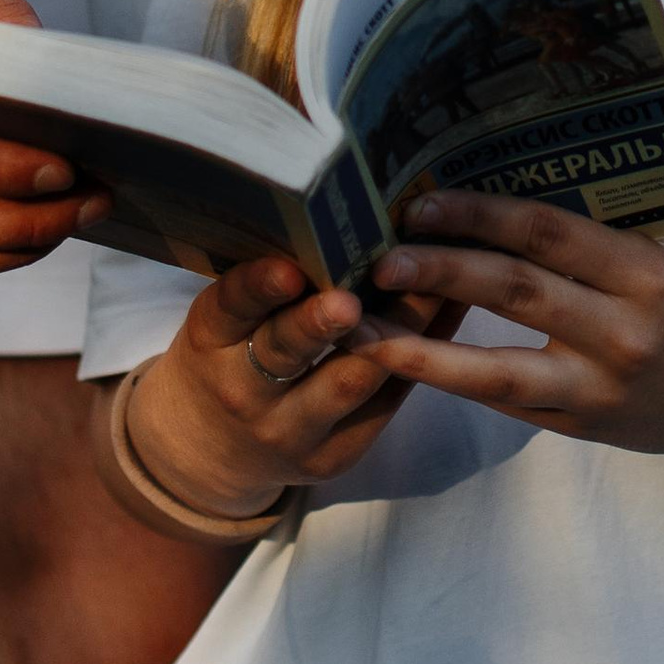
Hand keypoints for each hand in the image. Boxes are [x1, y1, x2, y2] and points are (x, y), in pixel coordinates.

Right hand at [127, 254, 444, 519]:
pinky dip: (422, 353)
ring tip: (434, 282)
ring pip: (351, 380)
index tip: (289, 269)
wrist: (214, 451)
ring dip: (398, 327)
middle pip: (287, 352)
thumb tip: (334, 208)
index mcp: (211, 340)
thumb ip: (263, 280)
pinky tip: (451, 310)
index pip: (232, 306)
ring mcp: (293, 430)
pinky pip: (386, 402)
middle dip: (322, 323)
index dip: (260, 287)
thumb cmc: (229, 356)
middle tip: (353, 296)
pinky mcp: (336, 455)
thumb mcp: (224, 320)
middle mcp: (246, 391)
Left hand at [367, 192, 663, 456]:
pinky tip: (407, 362)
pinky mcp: (584, 430)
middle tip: (381, 254)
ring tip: (364, 329)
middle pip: (515, 292)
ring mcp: (600, 390)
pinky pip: (509, 404)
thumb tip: (506, 179)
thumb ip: (602, 227)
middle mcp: (622, 333)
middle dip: (441, 269)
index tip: (423, 200)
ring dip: (424, 347)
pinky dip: (454, 380)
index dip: (480, 213)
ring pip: (497, 370)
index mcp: (646, 271)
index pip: (548, 233)